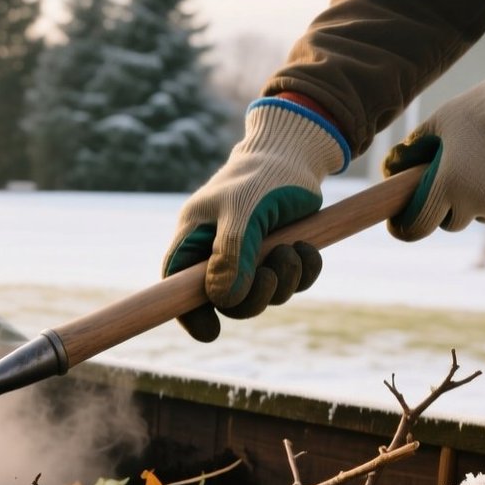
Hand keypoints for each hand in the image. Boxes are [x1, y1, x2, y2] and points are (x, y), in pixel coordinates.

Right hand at [164, 98, 346, 341]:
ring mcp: (249, 256)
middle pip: (226, 301)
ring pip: (262, 294)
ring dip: (284, 279)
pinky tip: (307, 248)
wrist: (297, 152)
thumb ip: (232, 255)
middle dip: (254, 295)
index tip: (210, 332)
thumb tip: (224, 300)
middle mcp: (217, 252)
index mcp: (194, 240)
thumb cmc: (261, 175)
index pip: (177, 287)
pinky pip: (290, 283)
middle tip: (272, 273)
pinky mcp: (278, 254)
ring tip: (294, 249)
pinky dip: (303, 271)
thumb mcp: (243, 211)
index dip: (189, 314)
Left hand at [383, 42, 484, 240]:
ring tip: (483, 167)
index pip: (418, 226)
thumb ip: (413, 147)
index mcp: (448, 186)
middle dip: (446, 208)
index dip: (406, 227)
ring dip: (475, 202)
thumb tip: (392, 167)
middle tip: (449, 182)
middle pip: (451, 222)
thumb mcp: (441, 120)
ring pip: (480, 215)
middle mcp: (475, 204)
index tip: (400, 222)